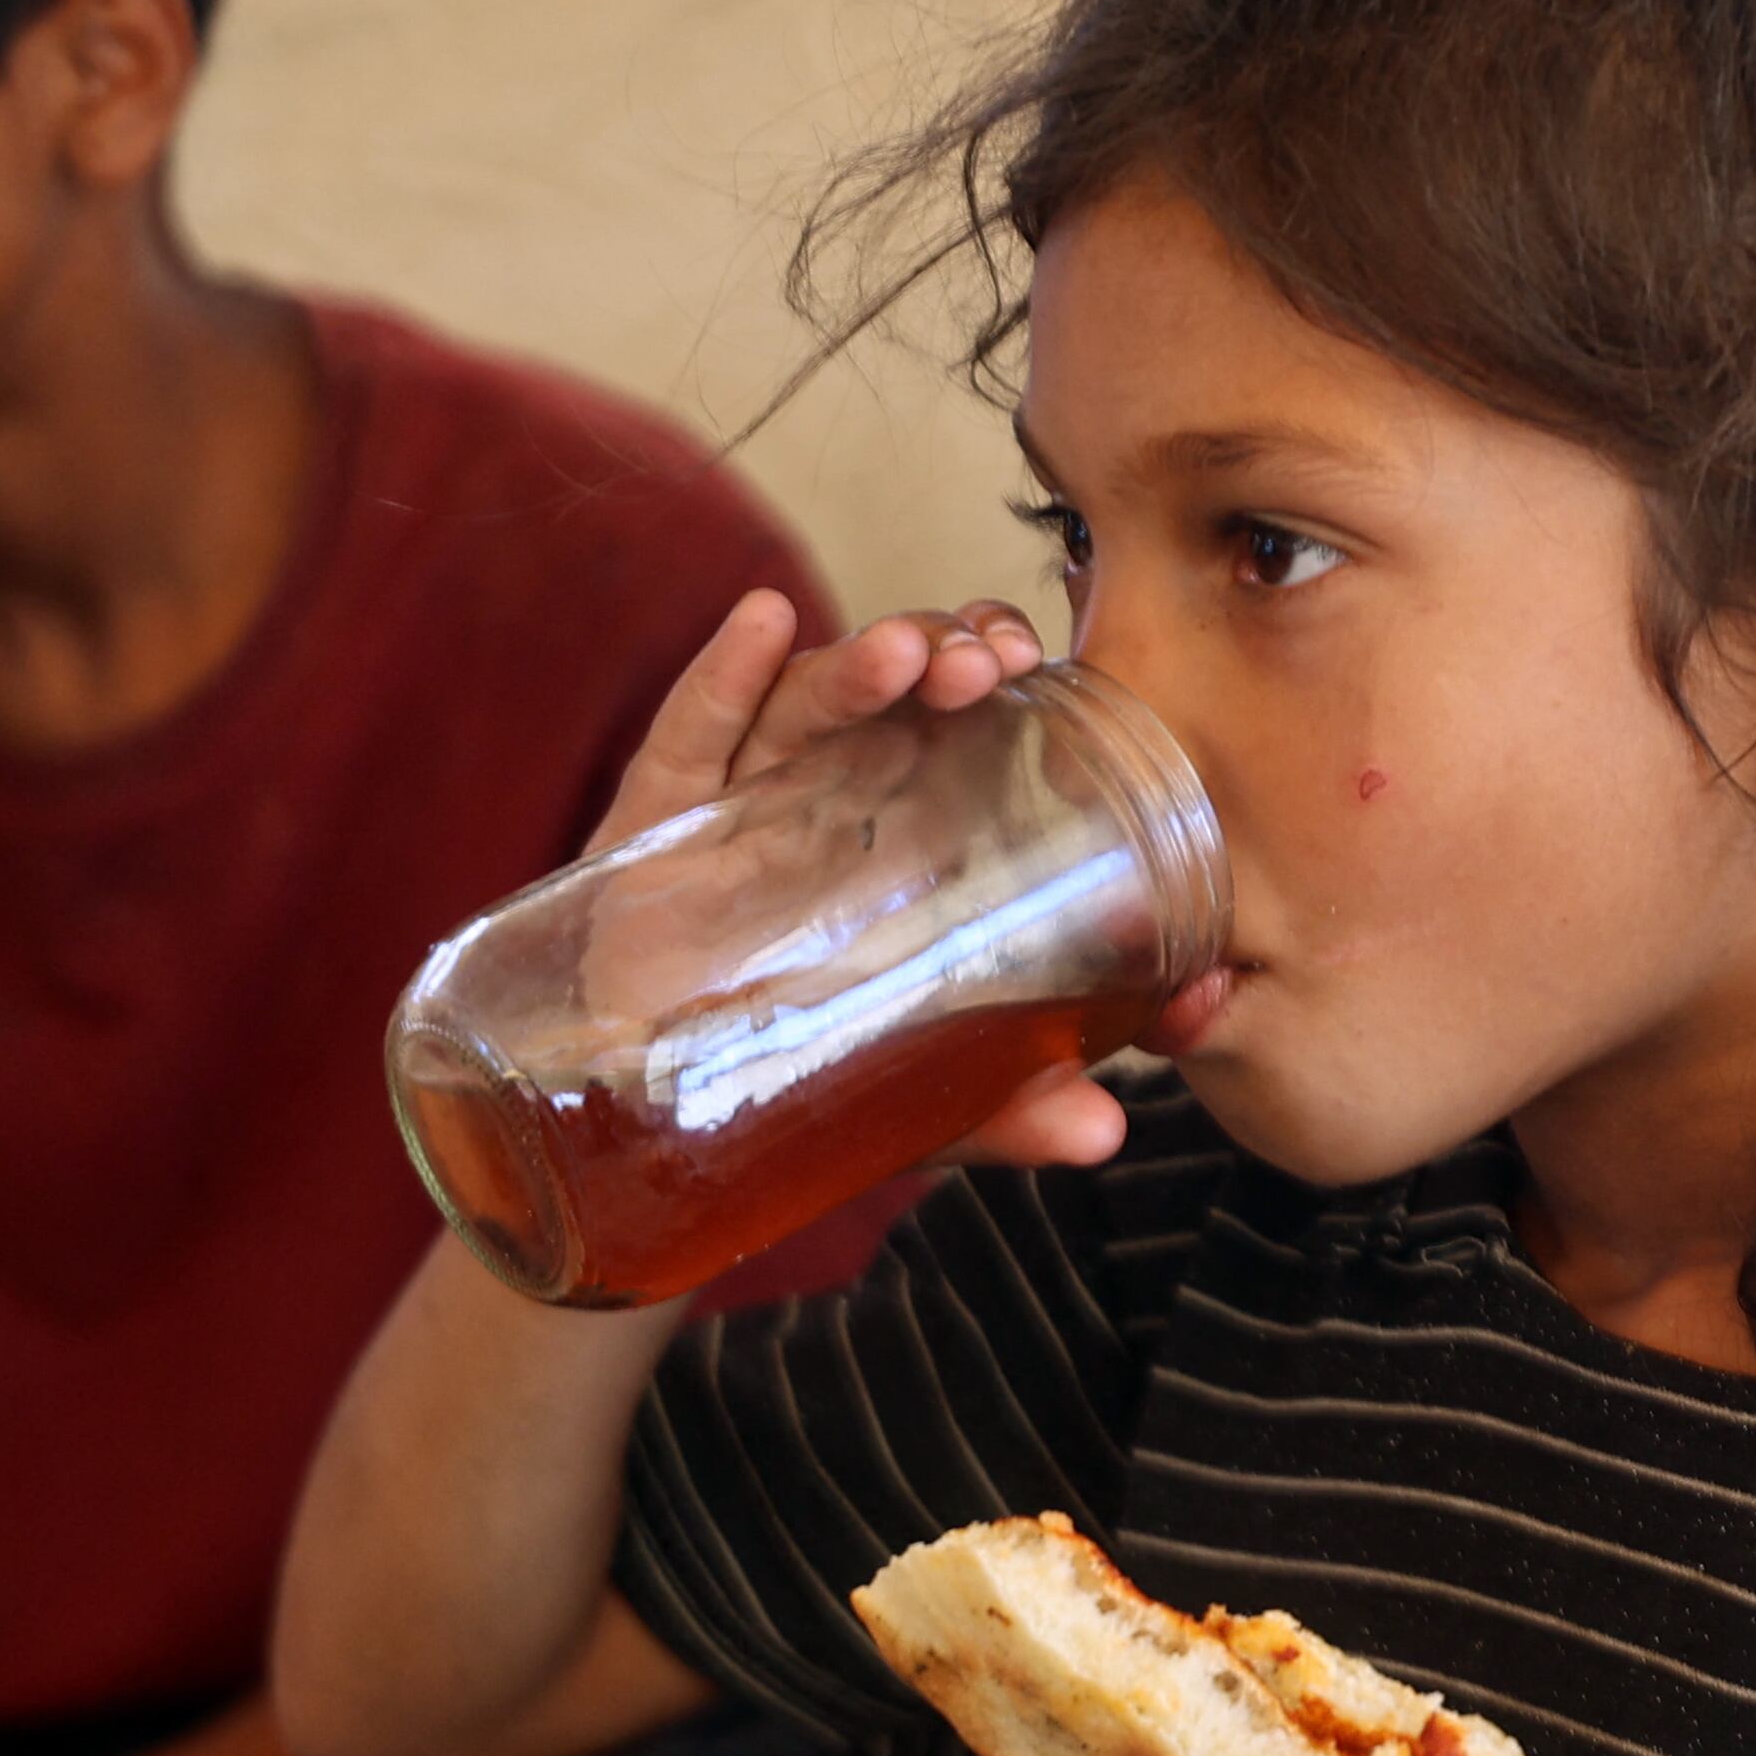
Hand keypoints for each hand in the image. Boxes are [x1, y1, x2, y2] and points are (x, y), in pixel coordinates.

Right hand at [589, 590, 1121, 1171]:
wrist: (646, 1111)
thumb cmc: (792, 1062)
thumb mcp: (921, 1092)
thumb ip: (1015, 1103)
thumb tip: (1109, 1133)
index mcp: (896, 822)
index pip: (957, 714)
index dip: (994, 666)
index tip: (1039, 662)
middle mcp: (822, 791)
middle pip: (889, 690)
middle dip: (943, 650)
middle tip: (994, 662)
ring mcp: (736, 800)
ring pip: (801, 705)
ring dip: (857, 665)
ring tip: (908, 654)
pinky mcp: (651, 828)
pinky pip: (688, 738)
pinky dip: (724, 678)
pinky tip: (765, 622)